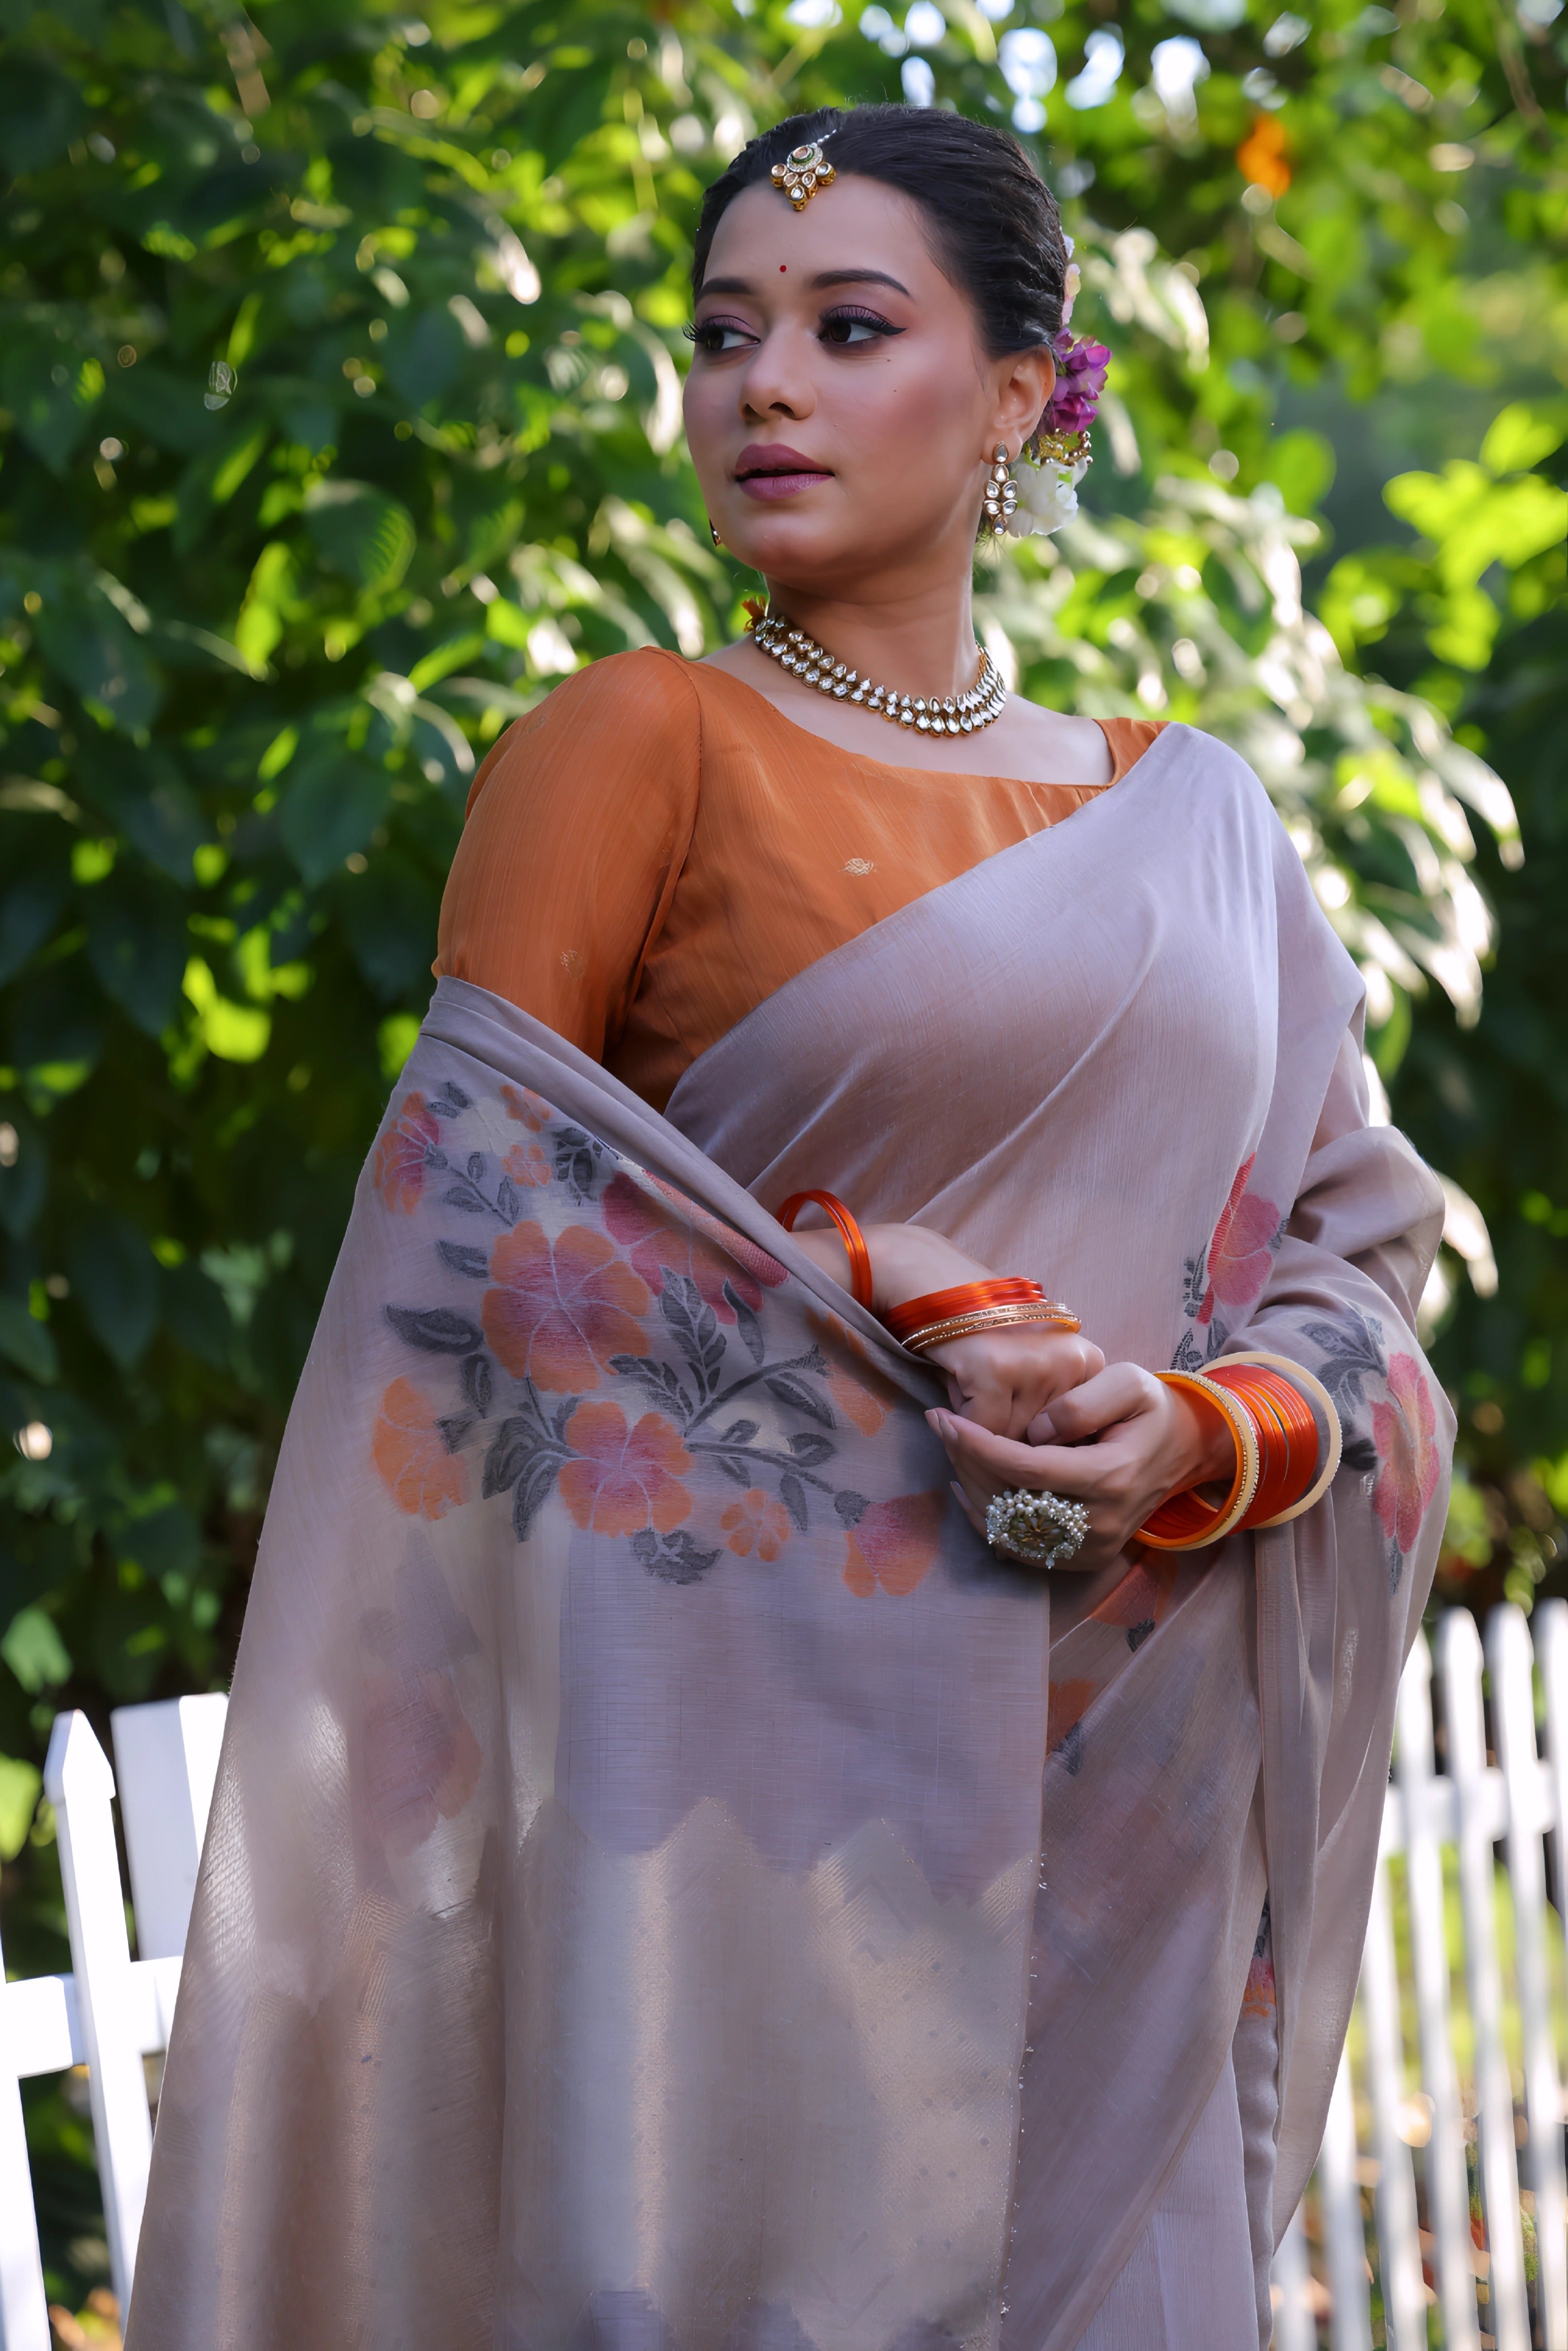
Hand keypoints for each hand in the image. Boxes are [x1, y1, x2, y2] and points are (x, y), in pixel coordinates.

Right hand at [783, 1217, 1102, 1439]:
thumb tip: (1047, 1481)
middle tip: (981, 1426)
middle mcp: (1075, 1361)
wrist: (930, 1283)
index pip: (1074, 1440)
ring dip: (982, 1433)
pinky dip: (960, 1423)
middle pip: (1044, 1445)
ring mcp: (1039, 1365)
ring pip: (1011, 1442)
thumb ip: (1047, 1413)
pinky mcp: (998, 1370)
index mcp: (1091, 1363)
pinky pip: (981, 1432)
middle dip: (1008, 1445)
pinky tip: (953, 1391)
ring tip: (967, 1394)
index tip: (1018, 1454)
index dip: (1040, 1454)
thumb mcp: (1028, 1371)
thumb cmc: (979, 1336)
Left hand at [928, 1361, 1236, 1573]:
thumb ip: (1081, 1404)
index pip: (1026, 1470)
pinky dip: (983, 1518)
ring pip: (1007, 1528)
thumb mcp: (1130, 1383)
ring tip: (951, 1445)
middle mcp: (1099, 1524)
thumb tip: (1037, 1433)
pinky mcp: (1081, 1559)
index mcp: (1111, 1477)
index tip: (946, 1419)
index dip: (978, 1446)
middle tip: (940, 1424)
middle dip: (965, 1460)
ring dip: (970, 1486)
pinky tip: (966, 1483)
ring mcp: (1090, 1548)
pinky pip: (1017, 1548)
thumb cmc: (1151, 1410)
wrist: (1182, 1451)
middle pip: (1009, 1501)